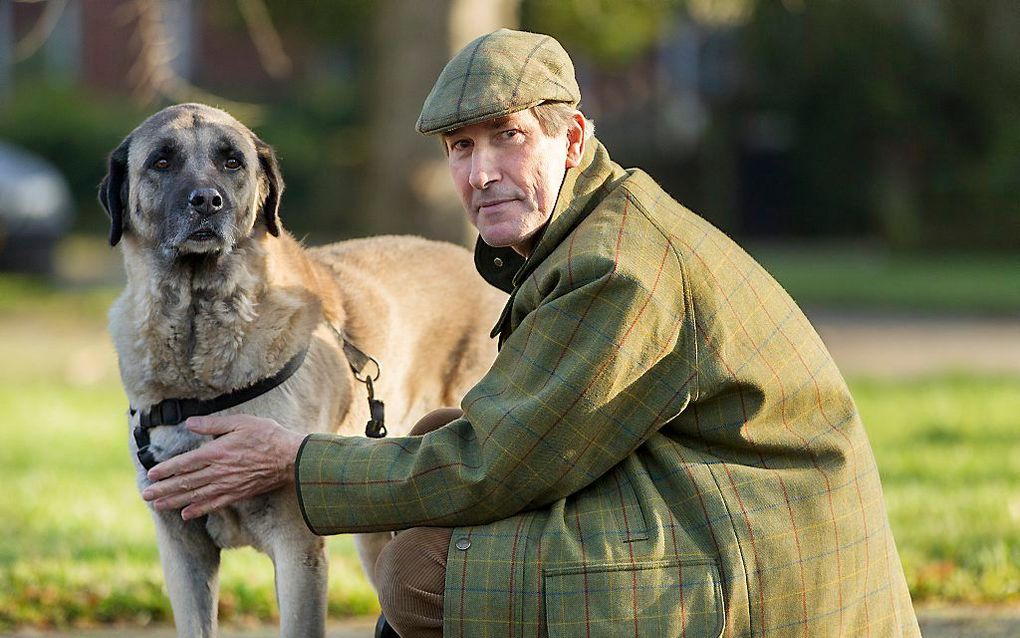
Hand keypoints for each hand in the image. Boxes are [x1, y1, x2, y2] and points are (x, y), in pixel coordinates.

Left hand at [141, 414, 306, 520]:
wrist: (290, 458)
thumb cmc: (268, 436)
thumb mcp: (241, 422)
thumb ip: (214, 424)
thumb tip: (190, 423)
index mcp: (218, 452)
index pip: (185, 463)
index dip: (167, 470)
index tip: (151, 474)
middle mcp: (219, 471)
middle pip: (186, 482)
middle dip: (163, 489)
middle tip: (145, 495)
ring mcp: (228, 485)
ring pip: (195, 495)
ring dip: (174, 501)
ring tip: (157, 505)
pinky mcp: (237, 493)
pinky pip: (214, 504)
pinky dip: (199, 510)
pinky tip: (186, 514)